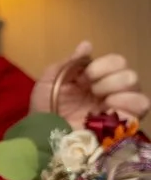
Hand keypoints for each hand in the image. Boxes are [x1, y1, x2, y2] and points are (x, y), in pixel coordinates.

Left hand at [35, 41, 149, 124]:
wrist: (40, 135)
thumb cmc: (43, 109)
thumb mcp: (50, 81)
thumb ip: (69, 63)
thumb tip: (87, 44)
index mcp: (97, 80)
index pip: (117, 62)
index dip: (102, 65)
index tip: (83, 77)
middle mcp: (112, 93)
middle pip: (130, 74)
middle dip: (109, 78)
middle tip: (91, 90)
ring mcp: (118, 110)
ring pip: (137, 89)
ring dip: (118, 89)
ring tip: (101, 100)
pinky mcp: (122, 126)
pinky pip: (140, 108)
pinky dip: (126, 104)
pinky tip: (107, 109)